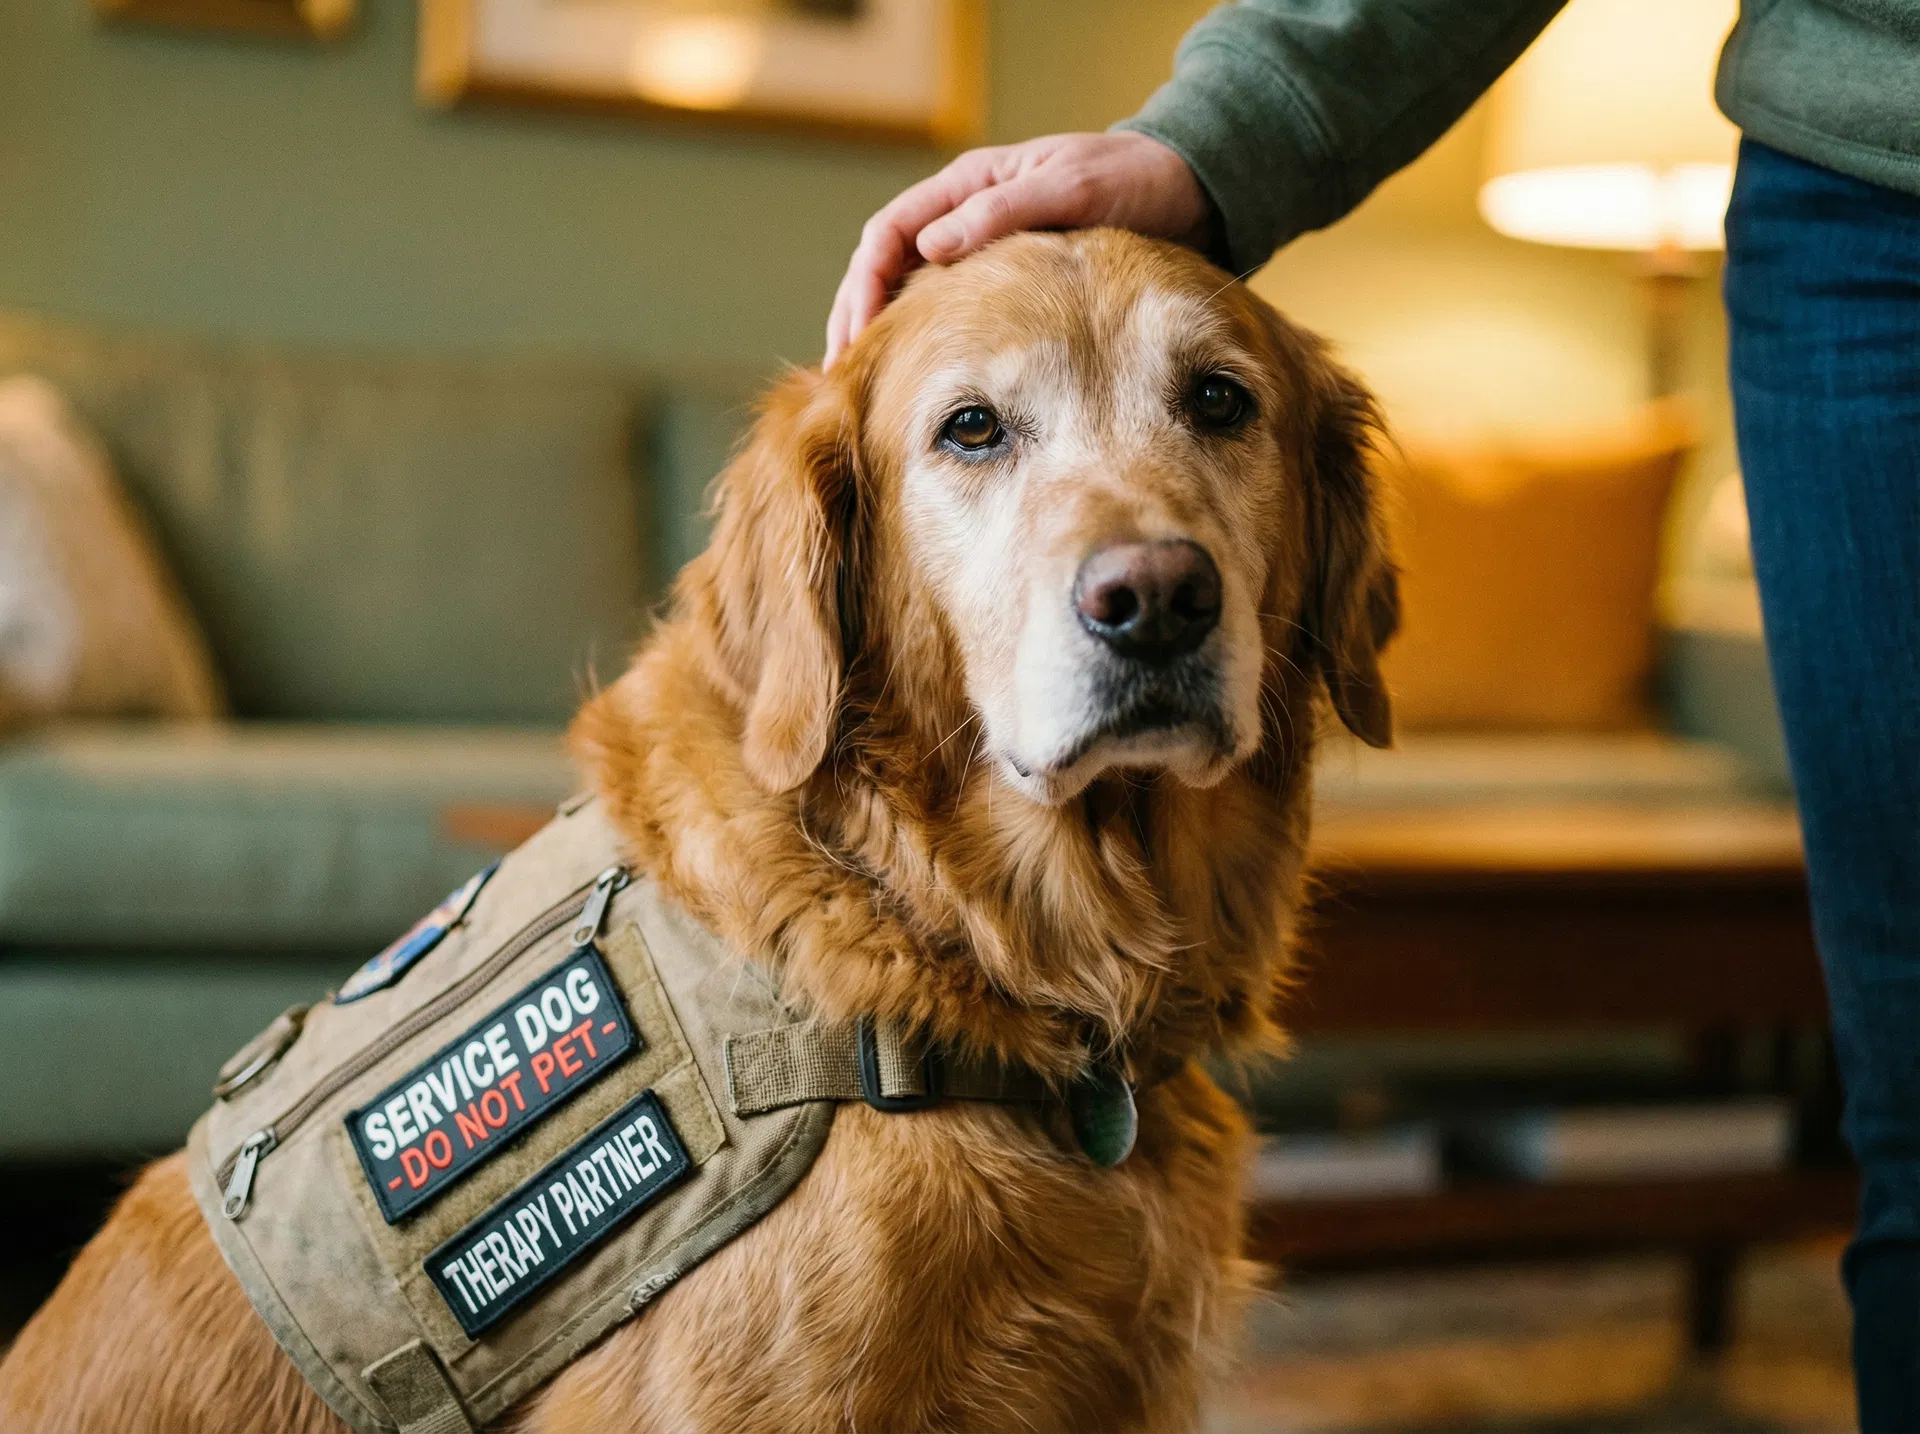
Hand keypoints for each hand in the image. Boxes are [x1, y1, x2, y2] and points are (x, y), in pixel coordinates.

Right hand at [824, 131, 1209, 367]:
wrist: (1189, 190)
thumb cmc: (1132, 180)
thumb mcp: (1070, 188)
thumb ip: (1003, 211)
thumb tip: (931, 246)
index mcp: (968, 185)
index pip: (888, 235)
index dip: (864, 287)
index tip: (857, 336)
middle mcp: (965, 217)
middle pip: (887, 270)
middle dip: (859, 320)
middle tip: (845, 376)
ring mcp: (985, 250)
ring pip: (915, 294)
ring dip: (890, 337)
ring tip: (872, 388)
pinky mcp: (1011, 281)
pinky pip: (956, 312)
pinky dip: (934, 344)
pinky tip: (931, 384)